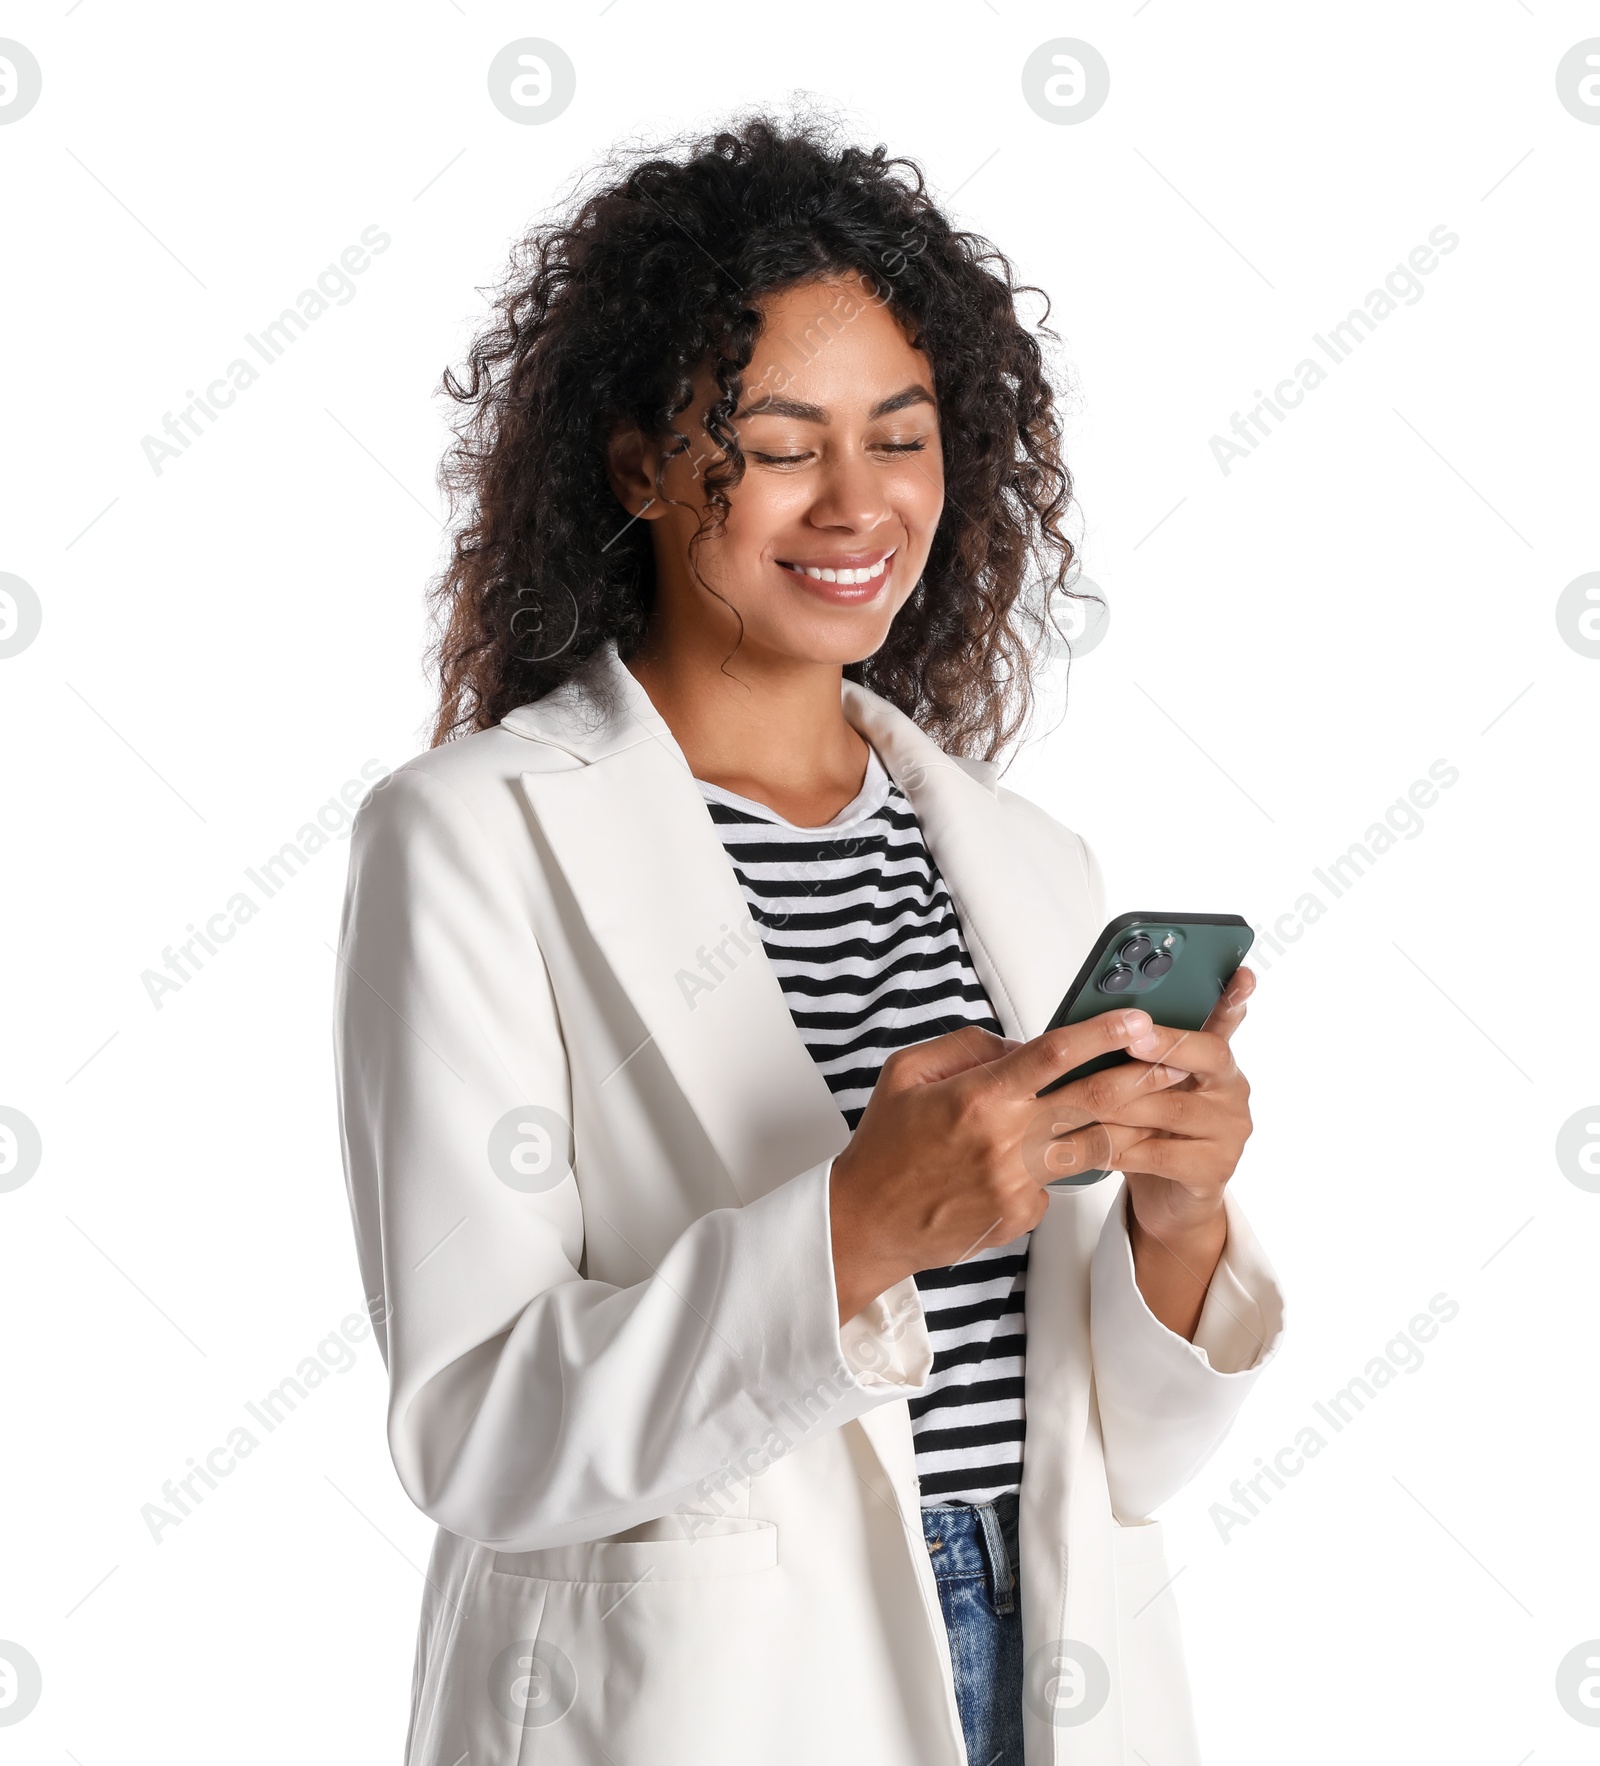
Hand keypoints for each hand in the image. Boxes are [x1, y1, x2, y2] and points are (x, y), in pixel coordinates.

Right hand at [827, 1007, 1174, 1324]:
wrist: (868, 1223)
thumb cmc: (884, 1146)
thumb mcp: (906, 1073)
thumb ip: (966, 1048)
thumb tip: (1018, 1048)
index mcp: (977, 1097)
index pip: (1052, 1054)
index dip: (1100, 1033)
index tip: (1137, 1018)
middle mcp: (1004, 1141)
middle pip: (1093, 1103)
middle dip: (1143, 1078)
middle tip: (1177, 1062)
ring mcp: (1016, 1184)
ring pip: (1090, 1148)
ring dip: (1120, 1126)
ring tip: (1140, 1107)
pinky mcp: (1021, 1216)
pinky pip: (1054, 1183)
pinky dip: (1051, 1168)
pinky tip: (1025, 1166)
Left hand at [1036, 967, 1256, 1337]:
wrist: (1168, 1194)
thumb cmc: (1151, 1128)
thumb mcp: (1146, 1084)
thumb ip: (1136, 1050)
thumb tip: (1087, 1015)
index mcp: (1215, 1059)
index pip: (1228, 1019)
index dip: (1234, 998)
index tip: (1241, 975)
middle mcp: (1231, 1089)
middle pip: (1207, 1055)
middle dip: (1163, 1045)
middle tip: (1130, 1040)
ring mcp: (1228, 1130)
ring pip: (1172, 1107)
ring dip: (1123, 1104)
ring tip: (1085, 1100)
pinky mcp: (1214, 1168)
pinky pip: (1161, 1153)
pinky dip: (1122, 1148)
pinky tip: (1095, 1146)